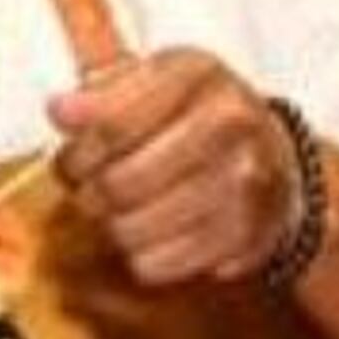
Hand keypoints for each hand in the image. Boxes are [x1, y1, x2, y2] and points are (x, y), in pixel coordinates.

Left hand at [47, 48, 306, 289]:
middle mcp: (230, 121)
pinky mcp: (243, 234)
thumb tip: (60, 109)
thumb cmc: (193, 114)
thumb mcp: (154, 76)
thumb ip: (100, 75)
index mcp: (198, 73)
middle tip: (88, 186)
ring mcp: (244, 180)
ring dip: (110, 226)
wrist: (278, 159)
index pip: (110, 124)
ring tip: (120, 209)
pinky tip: (153, 232)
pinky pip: (155, 264)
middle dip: (87, 191)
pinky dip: (140, 255)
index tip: (68, 154)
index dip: (76, 150)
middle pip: (119, 183)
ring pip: (131, 229)